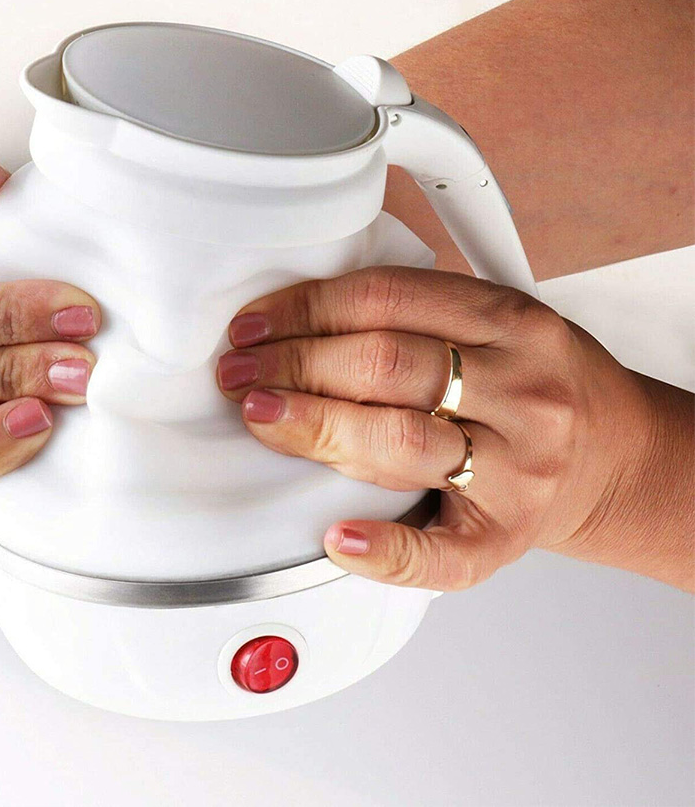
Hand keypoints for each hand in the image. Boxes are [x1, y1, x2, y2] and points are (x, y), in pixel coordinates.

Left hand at [217, 266, 682, 590]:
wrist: (611, 457)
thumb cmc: (535, 387)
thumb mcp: (500, 321)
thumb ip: (421, 311)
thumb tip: (304, 315)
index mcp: (511, 322)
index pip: (384, 300)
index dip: (305, 309)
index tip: (255, 325)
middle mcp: (519, 390)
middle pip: (383, 367)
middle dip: (295, 365)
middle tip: (241, 373)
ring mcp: (516, 468)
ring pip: (397, 441)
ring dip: (314, 428)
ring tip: (262, 416)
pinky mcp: (504, 536)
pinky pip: (440, 551)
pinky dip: (383, 547)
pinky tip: (337, 537)